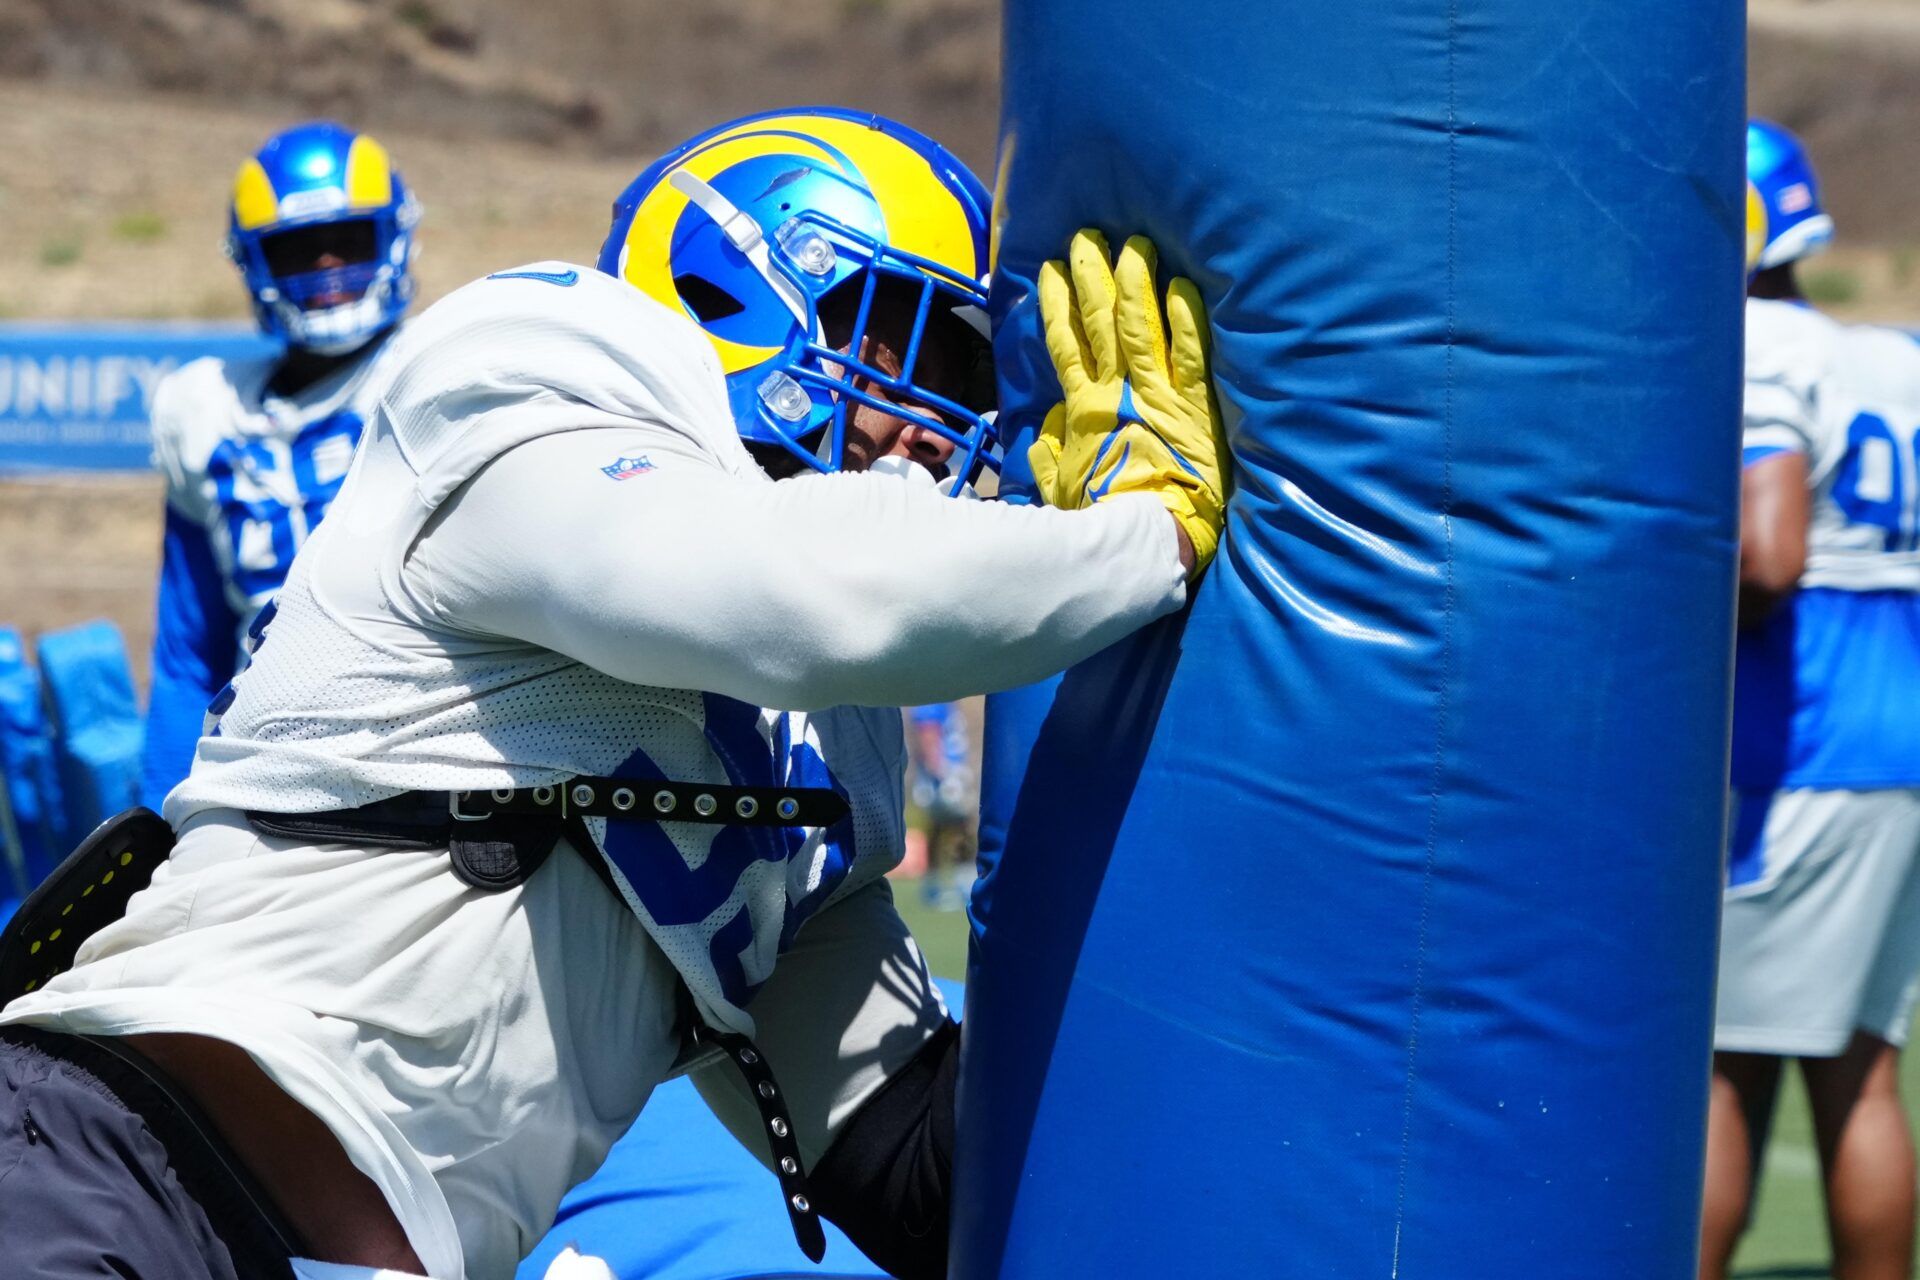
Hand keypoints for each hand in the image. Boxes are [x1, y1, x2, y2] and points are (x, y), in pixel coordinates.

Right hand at [1027, 229, 1229, 579]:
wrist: (1148, 538)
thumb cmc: (1106, 515)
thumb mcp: (1063, 487)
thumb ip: (1049, 453)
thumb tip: (1045, 424)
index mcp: (1082, 408)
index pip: (1065, 344)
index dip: (1056, 305)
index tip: (1049, 270)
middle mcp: (1115, 392)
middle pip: (1100, 322)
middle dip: (1092, 277)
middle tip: (1088, 237)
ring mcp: (1155, 396)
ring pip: (1141, 327)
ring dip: (1135, 284)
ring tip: (1133, 245)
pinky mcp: (1193, 406)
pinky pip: (1189, 355)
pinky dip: (1185, 320)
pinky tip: (1181, 286)